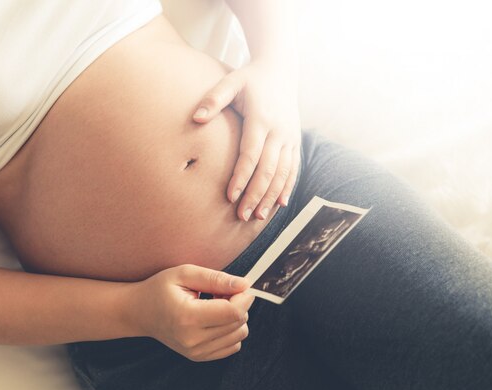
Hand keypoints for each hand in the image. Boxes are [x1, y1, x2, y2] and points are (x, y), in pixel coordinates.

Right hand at [132, 264, 254, 361]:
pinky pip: (233, 345)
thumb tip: (244, 284)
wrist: (139, 312)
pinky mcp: (199, 357)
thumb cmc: (160, 289)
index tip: (239, 286)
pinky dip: (230, 330)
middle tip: (220, 292)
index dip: (244, 297)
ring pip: (239, 335)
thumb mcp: (185, 273)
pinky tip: (213, 319)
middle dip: (238, 304)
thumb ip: (215, 278)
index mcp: (188, 317)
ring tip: (215, 305)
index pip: (233, 312)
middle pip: (239, 323)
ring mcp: (196, 352)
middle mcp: (193, 339)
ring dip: (235, 317)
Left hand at [193, 62, 300, 220]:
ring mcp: (290, 137)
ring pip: (283, 173)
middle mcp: (279, 131)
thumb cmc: (250, 78)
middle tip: (242, 216)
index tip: (230, 197)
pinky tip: (279, 205)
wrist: (282, 70)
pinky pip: (293, 168)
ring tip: (258, 217)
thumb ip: (214, 98)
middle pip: (268, 169)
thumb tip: (196, 118)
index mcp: (261, 119)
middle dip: (255, 194)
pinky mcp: (295, 141)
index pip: (251, 154)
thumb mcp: (231, 81)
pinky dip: (287, 187)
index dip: (241, 177)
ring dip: (271, 196)